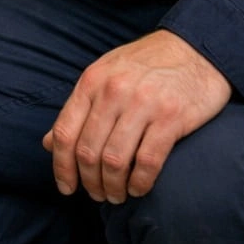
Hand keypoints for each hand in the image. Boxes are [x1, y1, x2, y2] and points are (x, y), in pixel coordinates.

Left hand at [46, 30, 231, 204]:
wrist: (195, 48)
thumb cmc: (146, 66)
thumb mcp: (105, 75)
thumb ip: (80, 109)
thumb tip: (48, 144)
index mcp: (92, 80)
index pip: (65, 132)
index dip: (61, 167)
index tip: (66, 187)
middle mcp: (113, 91)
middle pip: (88, 152)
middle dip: (90, 182)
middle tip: (98, 194)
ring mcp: (143, 103)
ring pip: (114, 161)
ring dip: (113, 187)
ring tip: (117, 195)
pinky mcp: (171, 117)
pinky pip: (147, 162)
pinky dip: (140, 183)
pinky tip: (139, 188)